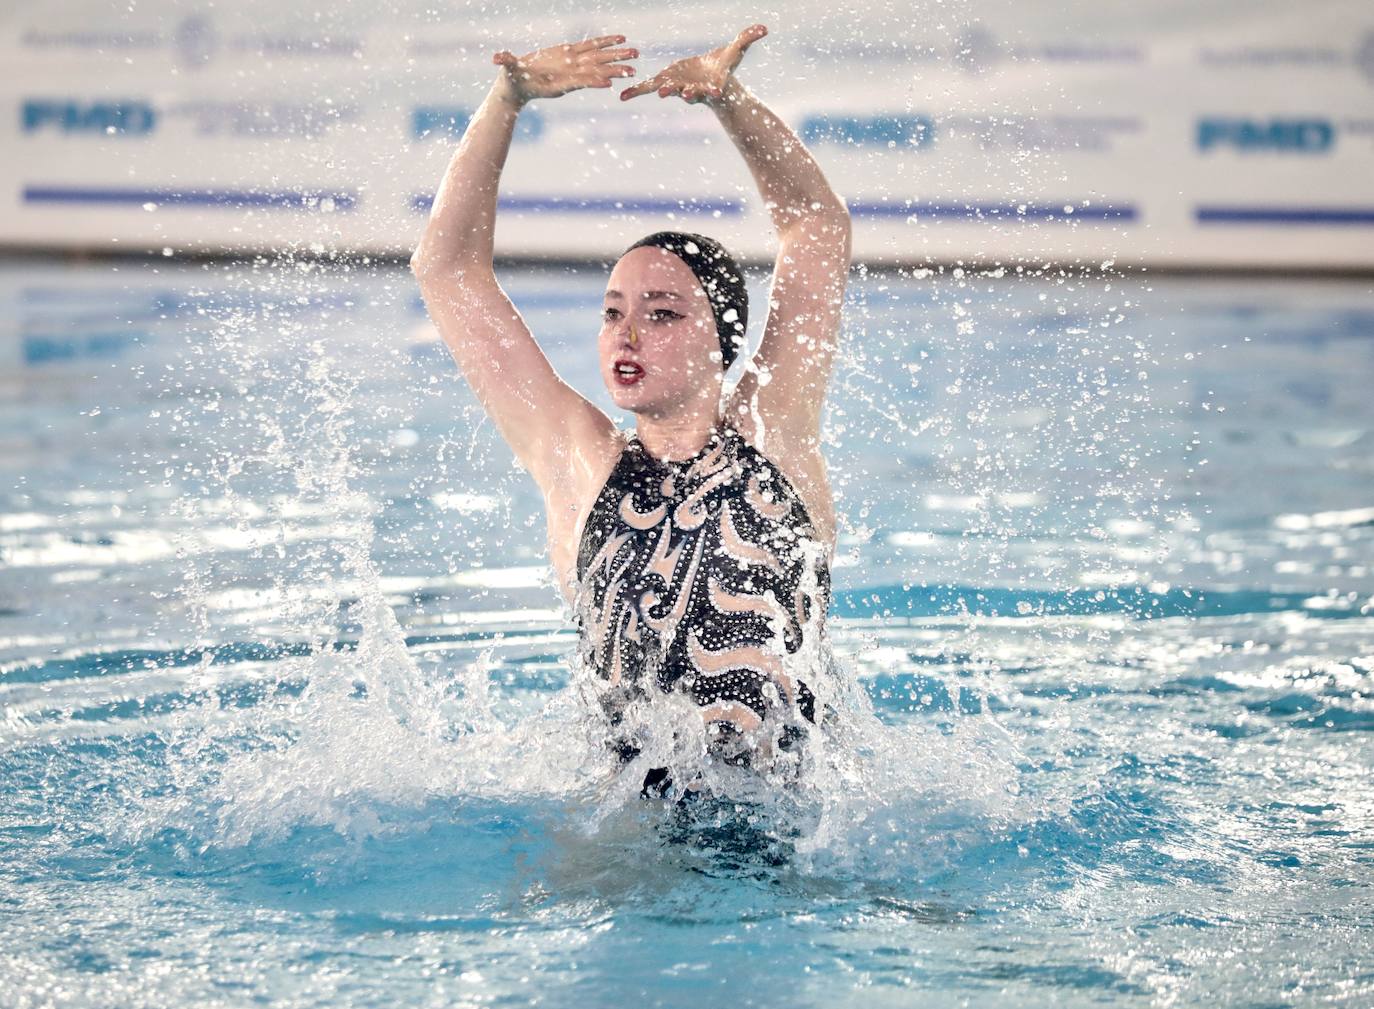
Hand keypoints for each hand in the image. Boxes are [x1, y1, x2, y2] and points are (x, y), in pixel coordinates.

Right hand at [492, 34, 637, 102]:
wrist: (518, 84)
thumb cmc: (513, 80)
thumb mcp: (508, 71)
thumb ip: (505, 63)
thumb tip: (495, 58)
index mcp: (558, 82)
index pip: (577, 81)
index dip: (591, 82)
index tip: (607, 83)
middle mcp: (570, 74)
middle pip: (596, 71)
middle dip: (615, 70)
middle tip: (634, 70)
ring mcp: (573, 64)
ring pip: (599, 60)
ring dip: (618, 57)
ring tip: (636, 54)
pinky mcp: (572, 54)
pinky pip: (593, 48)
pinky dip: (606, 44)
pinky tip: (621, 40)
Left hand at [619, 24, 766, 104]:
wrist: (710, 79)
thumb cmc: (724, 66)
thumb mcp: (736, 52)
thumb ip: (748, 39)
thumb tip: (764, 28)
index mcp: (710, 83)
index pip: (713, 87)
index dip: (714, 88)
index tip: (715, 90)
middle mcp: (693, 89)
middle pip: (690, 92)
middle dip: (687, 93)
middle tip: (684, 94)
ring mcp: (677, 87)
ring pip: (669, 90)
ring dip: (663, 91)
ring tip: (657, 93)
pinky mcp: (664, 82)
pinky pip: (648, 88)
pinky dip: (636, 92)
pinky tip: (622, 96)